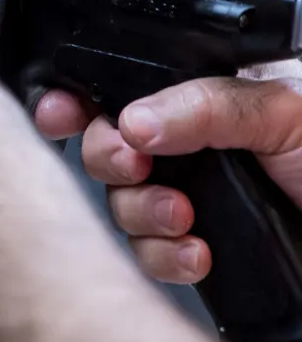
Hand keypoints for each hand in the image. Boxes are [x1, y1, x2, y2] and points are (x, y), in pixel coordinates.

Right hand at [34, 62, 301, 283]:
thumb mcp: (286, 109)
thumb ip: (207, 105)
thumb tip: (131, 117)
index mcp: (208, 93)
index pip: (124, 85)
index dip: (82, 96)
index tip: (63, 111)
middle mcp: (194, 143)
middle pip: (109, 145)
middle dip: (111, 158)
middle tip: (135, 164)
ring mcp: (197, 196)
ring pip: (123, 204)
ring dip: (142, 213)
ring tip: (181, 219)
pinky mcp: (202, 246)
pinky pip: (151, 254)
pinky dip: (166, 257)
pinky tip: (197, 254)